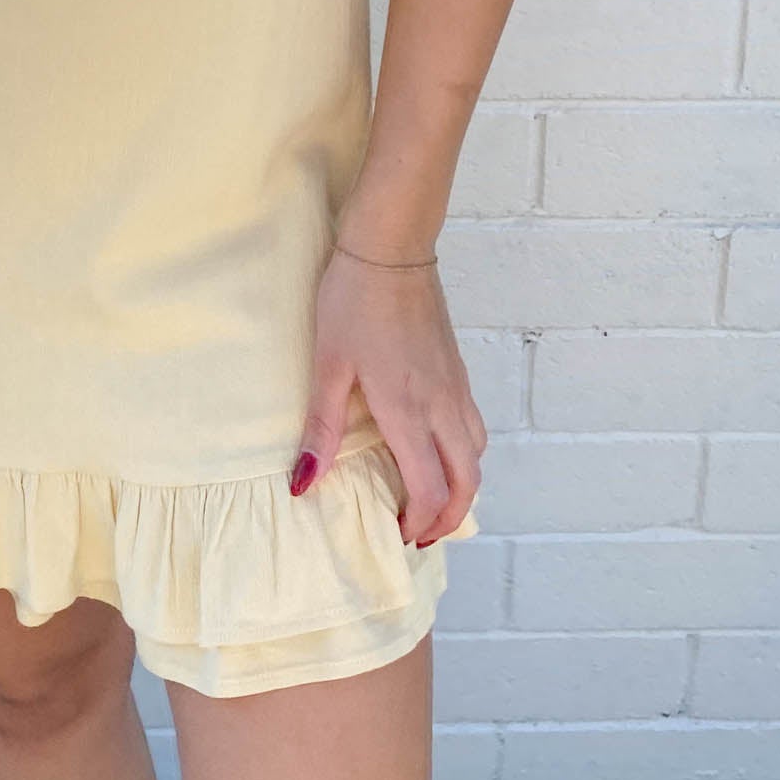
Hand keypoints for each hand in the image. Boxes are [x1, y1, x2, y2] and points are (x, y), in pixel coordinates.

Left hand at [289, 249, 484, 546]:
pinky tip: (435, 448)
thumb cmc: (353, 301)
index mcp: (408, 410)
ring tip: (429, 498)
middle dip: (448, 518)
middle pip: (467, 482)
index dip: (417, 522)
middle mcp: (442, 405)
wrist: (391, 247)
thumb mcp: (327, 364)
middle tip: (418, 532)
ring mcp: (455, 385)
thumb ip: (320, 428)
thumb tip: (303, 484)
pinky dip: (463, 454)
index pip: (430, 489)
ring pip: (476, 453)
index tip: (394, 532)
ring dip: (461, 486)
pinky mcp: (457, 368)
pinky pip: (472, 426)